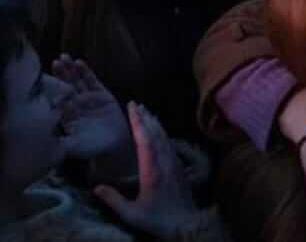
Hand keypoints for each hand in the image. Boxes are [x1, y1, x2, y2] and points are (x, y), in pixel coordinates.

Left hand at [53, 56, 131, 164]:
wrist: (115, 146)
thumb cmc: (93, 148)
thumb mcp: (74, 147)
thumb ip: (61, 143)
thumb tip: (44, 142)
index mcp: (66, 115)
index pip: (56, 99)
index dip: (51, 89)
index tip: (42, 80)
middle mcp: (76, 104)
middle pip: (66, 86)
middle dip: (60, 75)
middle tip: (54, 62)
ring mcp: (88, 98)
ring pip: (77, 81)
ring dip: (71, 70)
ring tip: (64, 57)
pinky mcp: (102, 94)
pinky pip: (93, 81)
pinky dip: (86, 72)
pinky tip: (80, 63)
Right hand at [94, 103, 200, 240]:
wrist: (188, 224)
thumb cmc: (158, 219)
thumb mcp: (132, 214)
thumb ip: (113, 200)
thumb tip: (96, 187)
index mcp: (153, 171)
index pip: (145, 140)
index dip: (138, 122)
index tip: (132, 107)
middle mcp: (165, 162)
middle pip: (156, 134)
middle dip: (145, 117)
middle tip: (135, 103)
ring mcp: (174, 163)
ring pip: (165, 137)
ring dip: (154, 123)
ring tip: (145, 111)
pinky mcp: (179, 167)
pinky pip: (170, 143)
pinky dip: (162, 133)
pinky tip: (158, 130)